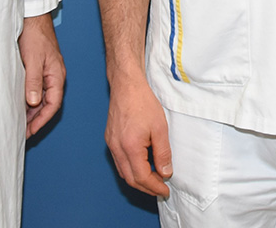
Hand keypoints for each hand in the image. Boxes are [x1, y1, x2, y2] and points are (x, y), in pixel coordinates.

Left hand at [21, 13, 64, 136]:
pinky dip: (29, 99)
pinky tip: (20, 104)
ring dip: (32, 111)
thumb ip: (33, 81)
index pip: (53, 104)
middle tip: (24, 132)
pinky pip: (37, 89)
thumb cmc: (36, 35)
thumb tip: (34, 103)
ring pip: (42, 97)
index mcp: (57, 75)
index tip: (31, 131)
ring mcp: (47, 72)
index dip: (42, 120)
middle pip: (48, 104)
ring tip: (20, 123)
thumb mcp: (33, 60)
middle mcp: (54, 76)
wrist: (33, 18)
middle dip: (37, 119)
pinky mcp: (39, 69)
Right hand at [105, 76, 171, 196]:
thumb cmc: (143, 102)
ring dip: (138, 179)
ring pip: (123, 172)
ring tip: (154, 179)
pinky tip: (142, 165)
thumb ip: (163, 153)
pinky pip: (119, 161)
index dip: (155, 187)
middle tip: (161, 189)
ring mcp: (111, 144)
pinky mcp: (110, 139)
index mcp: (130, 147)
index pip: (142, 177)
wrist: (126, 85)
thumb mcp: (160, 128)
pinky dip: (131, 169)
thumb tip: (165, 172)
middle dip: (146, 187)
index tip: (165, 190)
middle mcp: (117, 148)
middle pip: (130, 179)